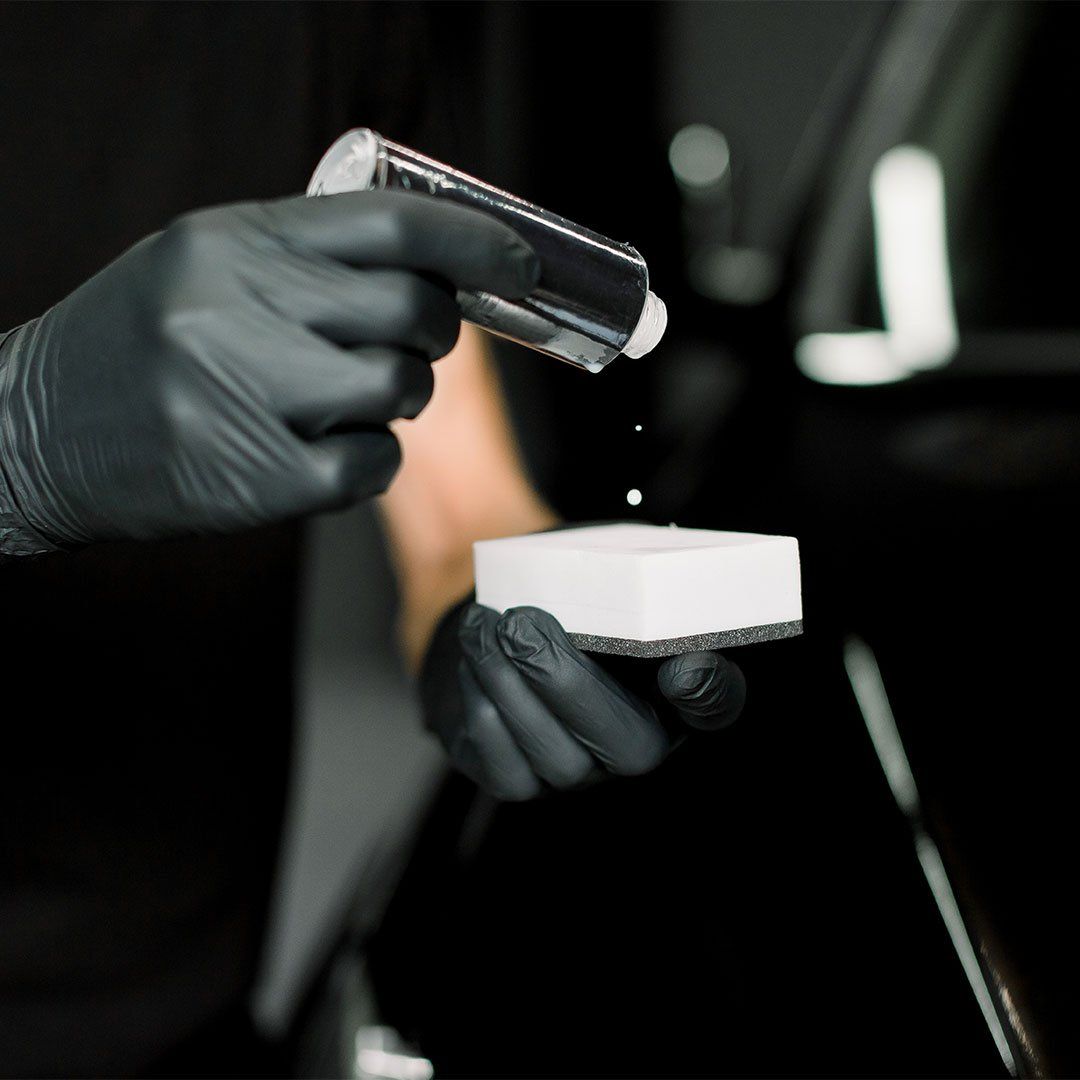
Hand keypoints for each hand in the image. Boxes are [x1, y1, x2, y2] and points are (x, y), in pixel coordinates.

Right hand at [0, 191, 537, 553]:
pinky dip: (368, 459)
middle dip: (434, 329)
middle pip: (414, 310)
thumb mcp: (203, 263)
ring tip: (340, 398)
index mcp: (234, 242)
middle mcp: (241, 309)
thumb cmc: (136, 343)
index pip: (393, 226)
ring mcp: (249, 396)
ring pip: (401, 387)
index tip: (517, 263)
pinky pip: (374, 463)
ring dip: (397, 396)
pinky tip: (319, 450)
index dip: (474, 244)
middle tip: (410, 340)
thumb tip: (433, 265)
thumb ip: (307, 255)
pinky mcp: (260, 478)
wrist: (35, 432)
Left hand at [421, 601, 746, 799]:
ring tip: (484, 625)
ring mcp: (582, 772)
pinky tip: (474, 657)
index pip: (717, 702)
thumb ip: (626, 578)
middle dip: (565, 681)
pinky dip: (484, 706)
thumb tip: (637, 573)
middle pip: (630, 747)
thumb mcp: (597, 572)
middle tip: (521, 622)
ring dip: (510, 684)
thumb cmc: (559, 591)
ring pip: (557, 757)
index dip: (708, 693)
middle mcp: (638, 743)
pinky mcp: (522, 781)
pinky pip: (506, 767)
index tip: (680, 667)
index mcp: (676, 688)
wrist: (495, 617)